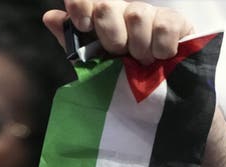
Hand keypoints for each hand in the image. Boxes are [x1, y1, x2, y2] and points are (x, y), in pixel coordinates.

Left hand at [42, 0, 193, 64]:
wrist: (159, 99)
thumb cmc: (122, 79)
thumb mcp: (93, 65)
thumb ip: (72, 42)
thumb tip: (50, 17)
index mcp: (101, 18)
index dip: (81, 5)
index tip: (83, 26)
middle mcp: (124, 11)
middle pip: (109, 5)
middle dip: (111, 36)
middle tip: (120, 54)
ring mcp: (150, 14)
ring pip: (137, 15)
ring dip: (138, 46)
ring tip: (142, 62)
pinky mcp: (175, 22)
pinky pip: (164, 25)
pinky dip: (160, 48)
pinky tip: (161, 58)